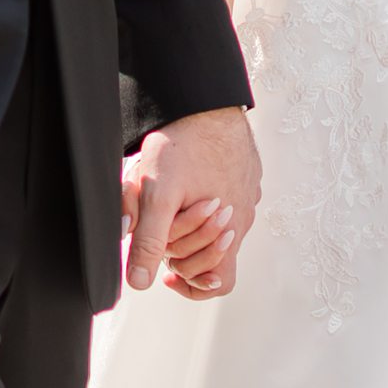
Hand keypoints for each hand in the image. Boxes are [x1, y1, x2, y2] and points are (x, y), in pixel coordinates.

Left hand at [121, 107, 259, 296]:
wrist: (206, 102)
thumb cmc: (184, 147)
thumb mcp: (157, 197)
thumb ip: (149, 241)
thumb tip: (139, 281)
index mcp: (228, 233)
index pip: (219, 282)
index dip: (193, 284)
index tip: (169, 272)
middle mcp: (243, 218)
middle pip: (214, 254)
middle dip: (184, 245)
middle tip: (161, 223)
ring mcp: (247, 196)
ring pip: (219, 225)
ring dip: (192, 221)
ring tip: (171, 198)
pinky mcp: (245, 175)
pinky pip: (227, 198)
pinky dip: (204, 199)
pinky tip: (186, 179)